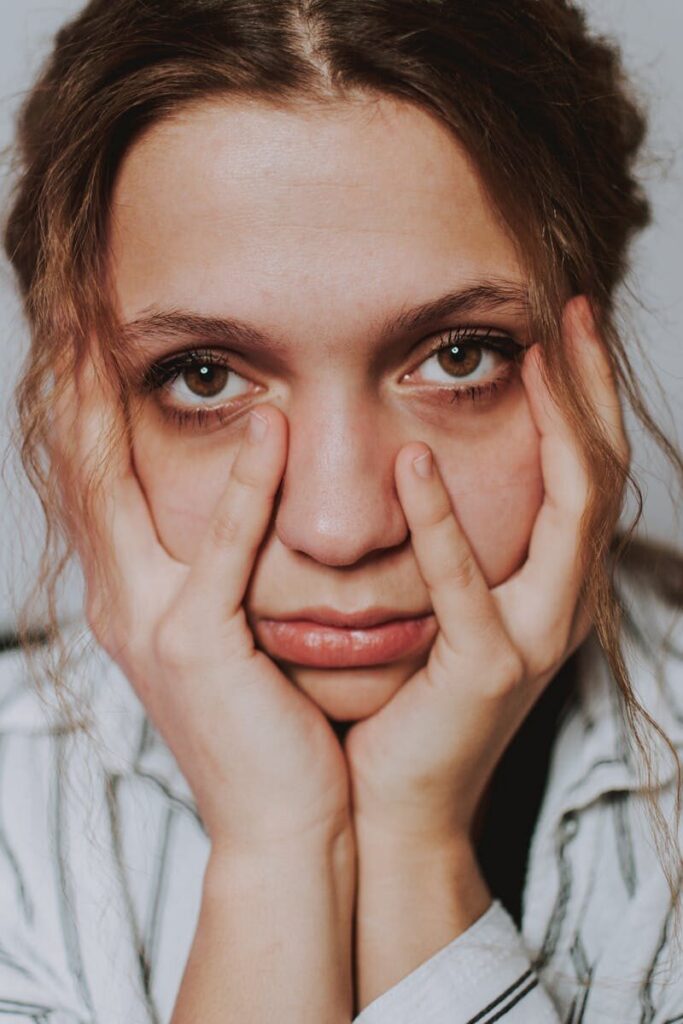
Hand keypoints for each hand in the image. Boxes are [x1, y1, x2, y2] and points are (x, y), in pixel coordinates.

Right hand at [52, 353, 351, 848]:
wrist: (283, 821)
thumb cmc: (267, 725)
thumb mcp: (226, 637)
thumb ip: (220, 571)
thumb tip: (238, 512)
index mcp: (128, 599)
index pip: (93, 485)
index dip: (81, 413)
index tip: (83, 348)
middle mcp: (122, 604)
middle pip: (83, 476)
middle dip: (73, 394)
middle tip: (75, 318)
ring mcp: (151, 624)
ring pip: (124, 497)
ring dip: (120, 416)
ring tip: (120, 342)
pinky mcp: (198, 645)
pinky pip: (225, 551)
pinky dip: (246, 488)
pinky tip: (266, 430)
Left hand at [343, 296, 629, 845]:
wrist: (401, 797)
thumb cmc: (412, 694)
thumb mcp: (445, 602)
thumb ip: (453, 538)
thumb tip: (423, 451)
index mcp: (552, 584)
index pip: (586, 471)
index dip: (584, 398)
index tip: (561, 325)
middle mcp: (563, 604)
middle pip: (600, 475)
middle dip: (592, 391)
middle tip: (573, 313)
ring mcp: (535, 637)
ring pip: (569, 513)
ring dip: (557, 428)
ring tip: (534, 354)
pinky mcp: (487, 669)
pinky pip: (467, 584)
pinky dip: (444, 522)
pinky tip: (415, 462)